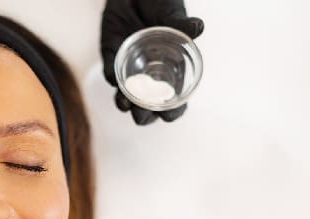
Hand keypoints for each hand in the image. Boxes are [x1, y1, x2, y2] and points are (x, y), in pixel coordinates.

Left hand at [100, 0, 203, 124]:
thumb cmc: (160, 3)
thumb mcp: (171, 14)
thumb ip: (181, 24)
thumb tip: (198, 27)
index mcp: (171, 70)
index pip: (174, 101)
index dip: (172, 112)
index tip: (169, 115)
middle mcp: (150, 75)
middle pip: (147, 108)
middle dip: (144, 116)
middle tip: (141, 114)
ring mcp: (129, 70)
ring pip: (125, 98)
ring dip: (124, 104)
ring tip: (125, 103)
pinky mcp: (111, 59)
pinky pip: (110, 75)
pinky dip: (112, 79)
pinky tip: (115, 79)